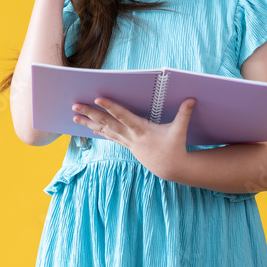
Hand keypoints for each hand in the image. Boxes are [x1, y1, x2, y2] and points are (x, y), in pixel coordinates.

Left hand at [72, 97, 195, 181]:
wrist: (172, 168)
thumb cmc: (175, 148)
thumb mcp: (180, 130)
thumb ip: (184, 114)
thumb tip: (192, 98)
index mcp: (141, 129)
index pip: (123, 116)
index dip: (110, 107)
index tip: (97, 99)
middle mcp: (131, 135)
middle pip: (107, 122)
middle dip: (90, 114)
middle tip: (75, 106)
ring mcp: (127, 142)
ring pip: (104, 130)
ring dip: (89, 123)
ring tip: (74, 117)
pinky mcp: (128, 146)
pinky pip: (110, 137)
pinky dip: (100, 132)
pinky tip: (90, 128)